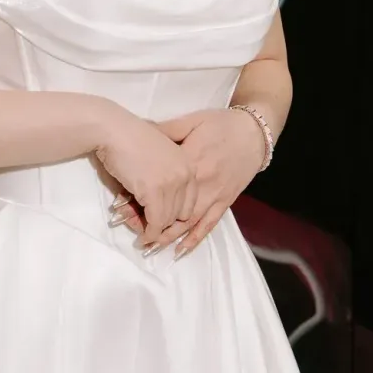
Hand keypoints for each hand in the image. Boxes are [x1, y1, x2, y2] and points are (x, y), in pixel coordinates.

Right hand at [94, 111, 198, 249]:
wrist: (113, 130)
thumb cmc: (128, 140)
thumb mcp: (156, 157)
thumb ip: (162, 180)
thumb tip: (154, 208)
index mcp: (188, 165)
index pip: (189, 200)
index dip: (175, 215)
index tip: (161, 222)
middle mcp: (185, 174)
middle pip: (181, 213)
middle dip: (165, 225)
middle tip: (149, 230)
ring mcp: (171, 183)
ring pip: (167, 220)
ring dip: (153, 231)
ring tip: (141, 234)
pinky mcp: (154, 191)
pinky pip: (156, 221)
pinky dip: (149, 232)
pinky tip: (142, 236)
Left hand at [109, 107, 263, 255]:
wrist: (254, 131)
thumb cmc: (221, 124)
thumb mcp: (191, 121)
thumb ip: (166, 129)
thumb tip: (140, 129)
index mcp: (189, 163)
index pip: (159, 188)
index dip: (138, 199)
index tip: (119, 208)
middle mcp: (201, 184)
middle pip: (171, 210)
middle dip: (150, 223)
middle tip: (130, 231)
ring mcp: (214, 195)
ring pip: (187, 222)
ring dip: (168, 236)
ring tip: (149, 246)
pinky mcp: (224, 201)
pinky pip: (208, 225)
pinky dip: (194, 239)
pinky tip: (180, 250)